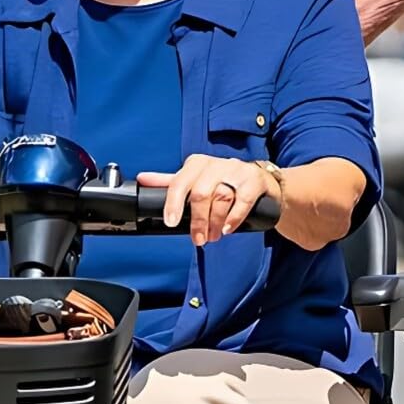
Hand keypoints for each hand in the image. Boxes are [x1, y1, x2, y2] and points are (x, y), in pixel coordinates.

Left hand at [139, 155, 280, 248]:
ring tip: (213, 236)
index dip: (173, 203)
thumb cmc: (224, 182)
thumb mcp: (196, 180)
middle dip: (198, 221)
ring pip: (221, 196)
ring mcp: (236, 171)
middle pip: (201, 193)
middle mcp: (216, 164)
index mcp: (197, 164)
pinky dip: (234, 217)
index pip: (180, 182)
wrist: (261, 181)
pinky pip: (243, 199)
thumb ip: (171, 182)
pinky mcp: (254, 180)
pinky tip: (228, 228)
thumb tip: (142, 179)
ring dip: (215, 222)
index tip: (171, 222)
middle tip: (198, 239)